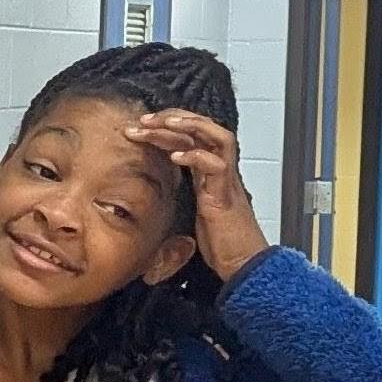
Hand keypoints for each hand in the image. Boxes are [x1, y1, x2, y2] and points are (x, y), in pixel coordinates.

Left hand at [127, 109, 268, 279]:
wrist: (242, 262)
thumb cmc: (220, 241)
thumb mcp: (191, 211)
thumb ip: (179, 194)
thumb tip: (148, 190)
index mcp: (208, 174)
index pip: (190, 138)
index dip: (166, 128)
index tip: (138, 126)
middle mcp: (219, 171)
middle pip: (202, 130)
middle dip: (172, 119)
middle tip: (143, 119)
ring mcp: (225, 181)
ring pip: (216, 137)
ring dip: (189, 126)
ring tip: (164, 123)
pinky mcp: (226, 196)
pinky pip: (217, 166)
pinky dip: (197, 156)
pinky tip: (176, 155)